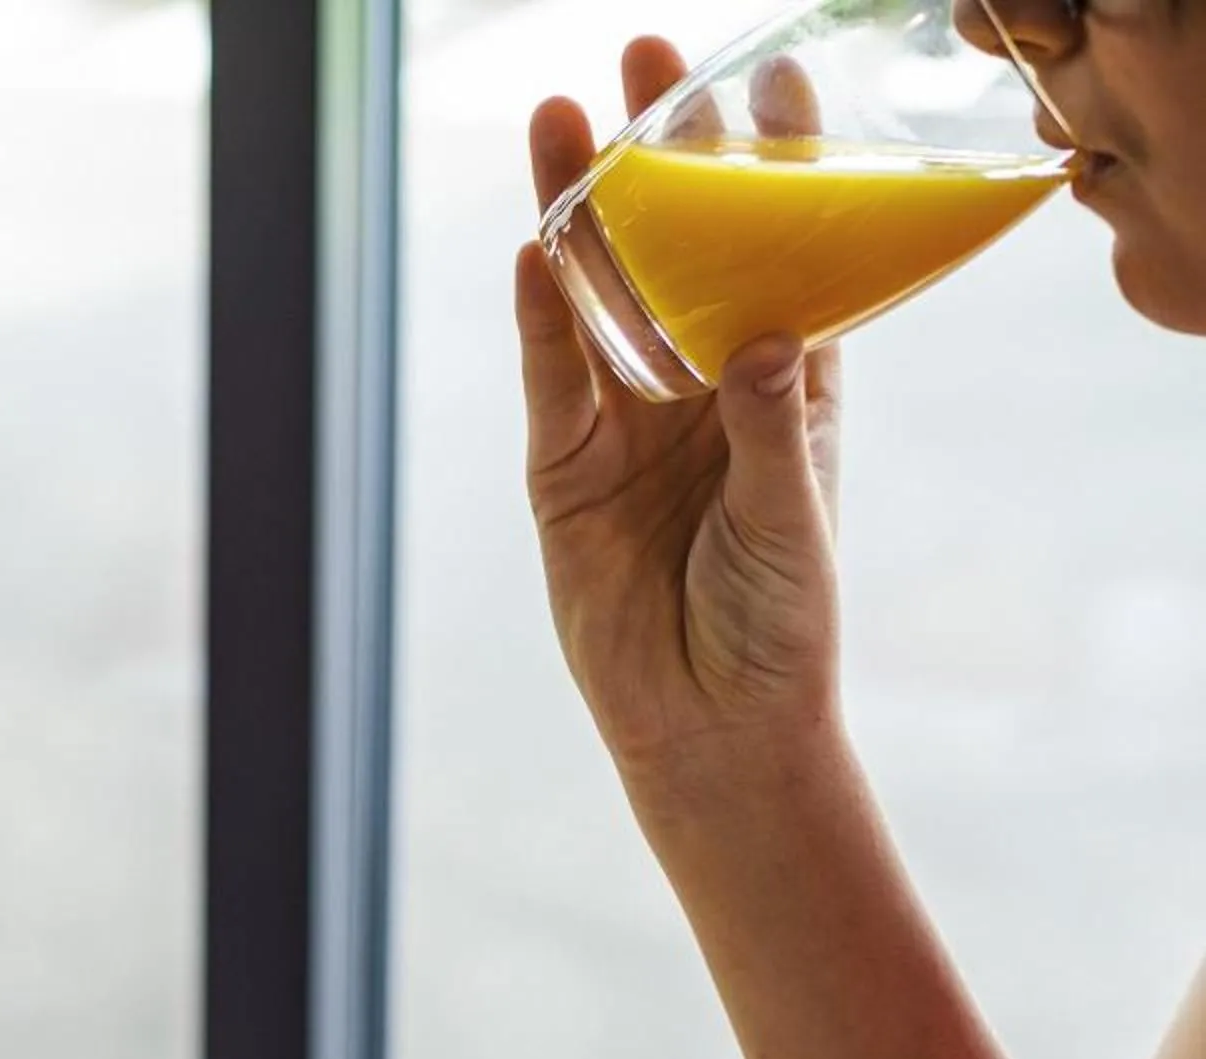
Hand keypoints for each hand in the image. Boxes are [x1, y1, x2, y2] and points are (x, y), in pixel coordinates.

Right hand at [518, 38, 844, 783]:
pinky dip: (541, 319)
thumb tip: (760, 340)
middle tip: (646, 58)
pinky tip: (533, 252)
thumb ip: (771, 429)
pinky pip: (550, 380)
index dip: (777, 164)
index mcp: (783, 381)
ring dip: (580, 210)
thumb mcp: (793, 520)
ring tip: (562, 120)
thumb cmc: (779, 624)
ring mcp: (624, 424)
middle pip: (675, 245)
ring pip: (597, 294)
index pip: (782, 248)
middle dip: (660, 153)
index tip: (770, 78)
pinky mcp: (560, 473)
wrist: (711, 724)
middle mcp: (699, 384)